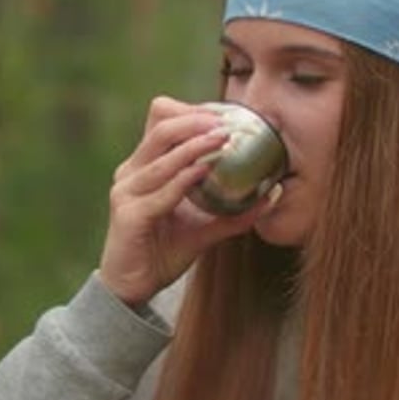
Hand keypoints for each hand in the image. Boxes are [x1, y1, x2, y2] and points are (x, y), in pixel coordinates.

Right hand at [98, 96, 270, 304]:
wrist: (133, 288)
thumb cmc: (162, 253)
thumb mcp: (202, 228)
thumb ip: (233, 213)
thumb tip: (272, 196)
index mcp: (143, 167)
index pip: (161, 121)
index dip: (191, 112)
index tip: (224, 115)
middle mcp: (131, 173)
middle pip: (159, 128)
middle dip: (194, 120)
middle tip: (227, 124)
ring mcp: (126, 192)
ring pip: (161, 157)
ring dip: (194, 146)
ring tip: (221, 140)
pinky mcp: (128, 215)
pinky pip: (161, 192)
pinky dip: (184, 179)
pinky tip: (204, 172)